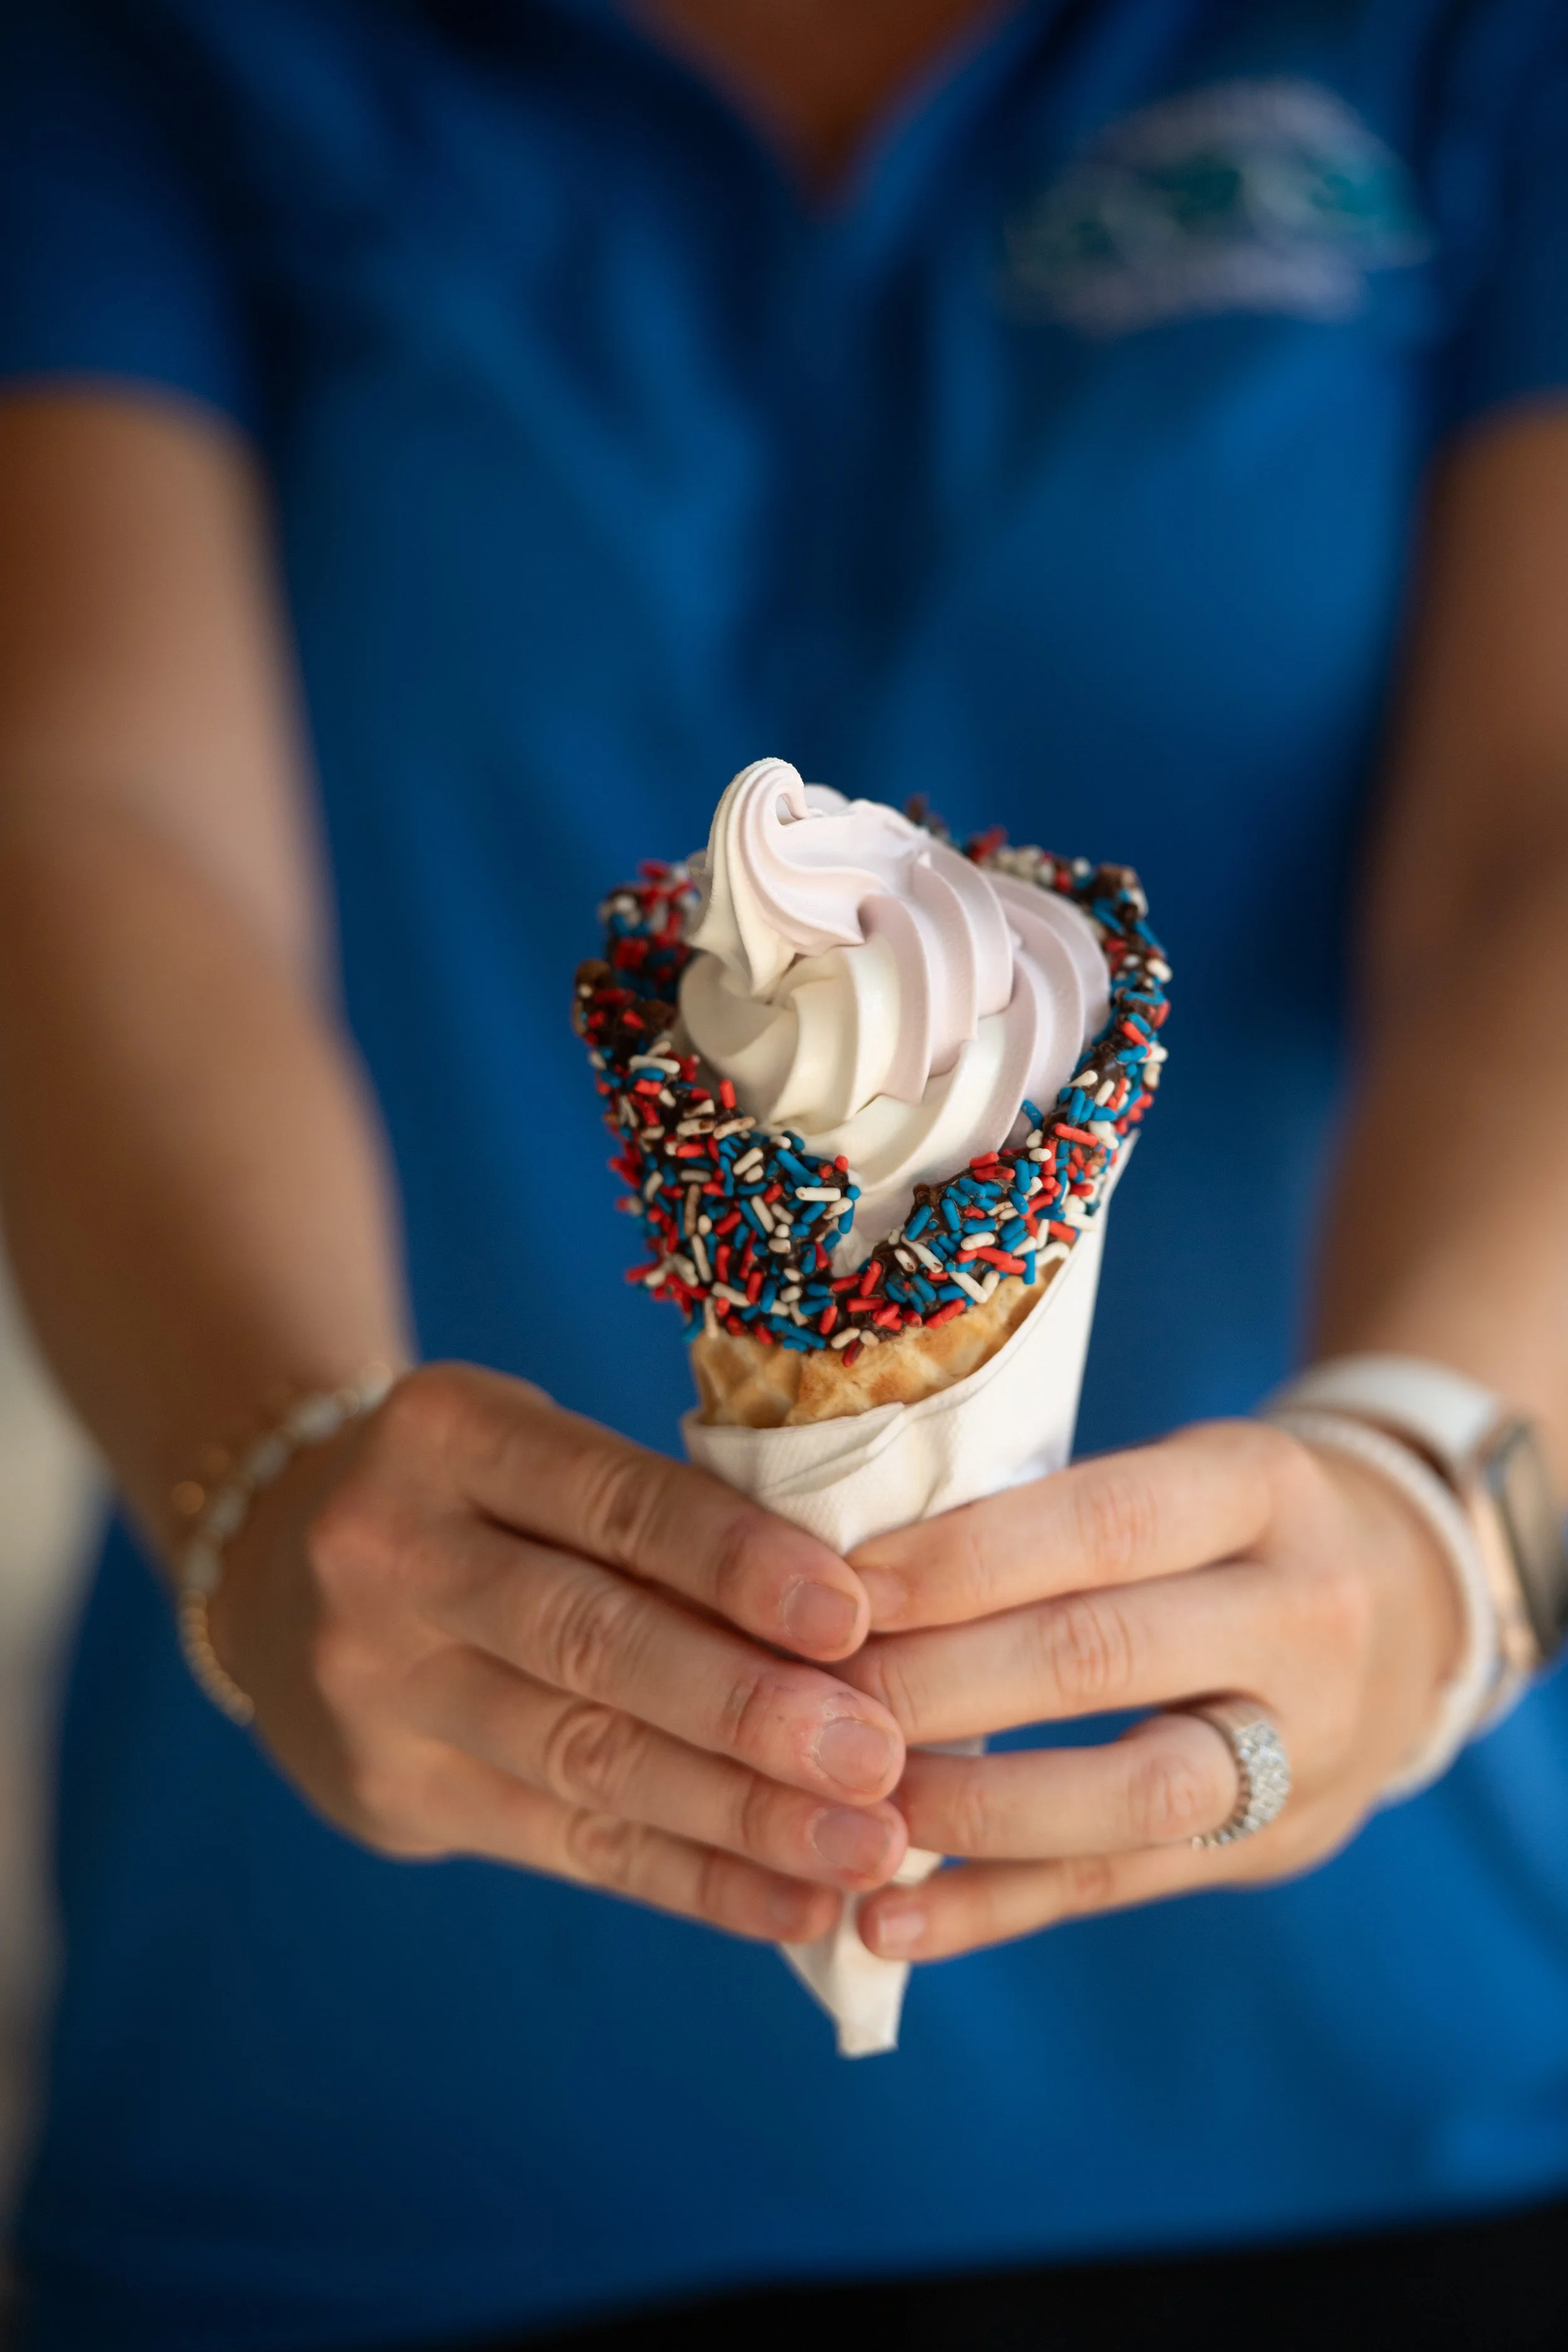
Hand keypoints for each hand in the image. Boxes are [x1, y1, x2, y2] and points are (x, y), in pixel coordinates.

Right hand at [208, 1364, 907, 1940]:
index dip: (734, 1562)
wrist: (277, 1567)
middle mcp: (390, 1555)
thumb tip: (859, 1623)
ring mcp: (376, 1684)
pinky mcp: (388, 1793)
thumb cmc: (481, 1494)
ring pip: (584, 1760)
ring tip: (864, 1847)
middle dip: (747, 1708)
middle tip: (878, 1757)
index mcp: (446, 1434)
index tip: (854, 1619)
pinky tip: (793, 1904)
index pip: (612, 1501)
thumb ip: (660, 1518)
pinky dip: (691, 1879)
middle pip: (591, 1642)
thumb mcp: (538, 1450)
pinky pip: (565, 1845)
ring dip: (739, 1814)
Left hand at [834, 1420, 1461, 1961]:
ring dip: (969, 1808)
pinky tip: (892, 1922)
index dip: (959, 1561)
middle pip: (1099, 1656)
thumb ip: (1045, 1514)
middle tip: (811, 1702)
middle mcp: (1303, 1613)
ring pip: (1127, 1794)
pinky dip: (996, 1910)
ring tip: (850, 1810)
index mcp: (1261, 1488)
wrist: (1412, 1603)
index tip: (839, 1590)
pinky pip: (1121, 1885)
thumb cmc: (1225, 1524)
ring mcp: (1308, 1741)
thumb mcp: (1175, 1472)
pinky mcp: (1276, 1845)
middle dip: (937, 1684)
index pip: (1099, 1525)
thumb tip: (837, 1561)